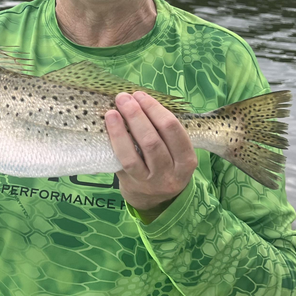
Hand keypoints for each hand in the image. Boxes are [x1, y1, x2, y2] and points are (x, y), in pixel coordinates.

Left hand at [105, 91, 197, 222]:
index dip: (155, 109)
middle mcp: (171, 173)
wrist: (153, 199)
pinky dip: (116, 142)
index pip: (173, 129)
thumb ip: (163, 131)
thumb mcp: (174, 153)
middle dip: (137, 115)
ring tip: (113, 111)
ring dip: (123, 128)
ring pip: (136, 152)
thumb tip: (138, 99)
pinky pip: (123, 161)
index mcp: (187, 160)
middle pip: (153, 140)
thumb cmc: (163, 165)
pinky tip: (109, 128)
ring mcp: (151, 182)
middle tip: (124, 98)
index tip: (140, 95)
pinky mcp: (132, 185)